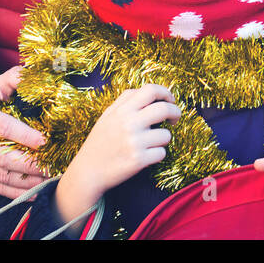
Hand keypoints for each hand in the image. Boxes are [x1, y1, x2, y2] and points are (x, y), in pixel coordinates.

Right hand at [0, 66, 50, 198]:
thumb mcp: (0, 85)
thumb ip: (16, 77)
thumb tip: (32, 74)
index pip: (3, 128)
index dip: (24, 136)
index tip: (45, 140)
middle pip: (4, 157)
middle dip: (30, 163)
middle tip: (53, 164)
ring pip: (3, 176)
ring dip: (28, 180)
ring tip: (50, 178)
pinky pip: (0, 187)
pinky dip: (19, 193)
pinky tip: (38, 192)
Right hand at [55, 85, 181, 224]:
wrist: (88, 172)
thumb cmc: (100, 142)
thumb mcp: (107, 116)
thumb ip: (126, 101)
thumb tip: (151, 91)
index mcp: (121, 110)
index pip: (151, 90)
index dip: (165, 93)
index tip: (170, 100)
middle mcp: (129, 123)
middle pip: (165, 109)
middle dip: (175, 112)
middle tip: (174, 119)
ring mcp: (134, 142)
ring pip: (166, 135)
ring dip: (163, 139)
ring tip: (150, 143)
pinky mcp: (139, 160)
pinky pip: (162, 153)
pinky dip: (157, 155)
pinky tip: (145, 156)